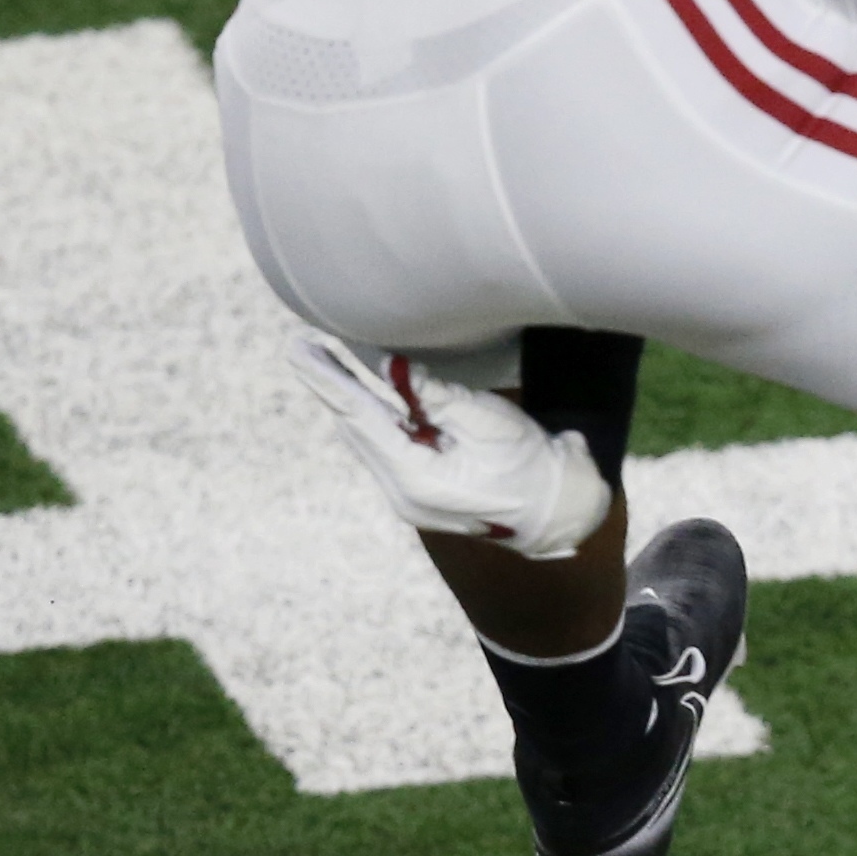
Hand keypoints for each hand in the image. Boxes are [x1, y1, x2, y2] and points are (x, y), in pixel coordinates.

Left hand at [282, 326, 612, 556]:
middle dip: (329, 385)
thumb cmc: (530, 464)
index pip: (360, 418)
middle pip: (356, 428)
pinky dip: (371, 415)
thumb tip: (390, 367)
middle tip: (298, 345)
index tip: (299, 350)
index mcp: (416, 479)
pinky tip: (357, 391)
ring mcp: (408, 495)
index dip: (328, 379)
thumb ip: (435, 395)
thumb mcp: (487, 421)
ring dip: (347, 398)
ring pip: (367, 437)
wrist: (558, 510)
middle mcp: (402, 492)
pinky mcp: (420, 489)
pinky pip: (385, 445)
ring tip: (320, 360)